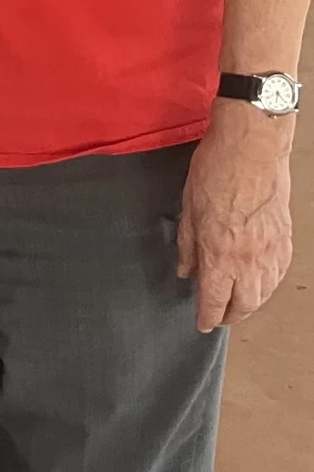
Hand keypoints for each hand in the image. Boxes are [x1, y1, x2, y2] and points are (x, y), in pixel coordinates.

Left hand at [178, 100, 294, 330]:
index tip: (202, 324)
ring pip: (265, 292)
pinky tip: (261, 282)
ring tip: (239, 304)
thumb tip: (186, 270)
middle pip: (244, 304)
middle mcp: (248, 259)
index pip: (214, 300)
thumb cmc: (216, 171)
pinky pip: (279, 273)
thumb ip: (188, 245)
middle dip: (231, 316)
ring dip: (251, 303)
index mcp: (219, 254)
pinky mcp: (285, 238)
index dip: (207, 316)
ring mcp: (270, 250)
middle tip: (219, 317)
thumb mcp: (188, 208)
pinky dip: (269, 284)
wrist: (252, 148)